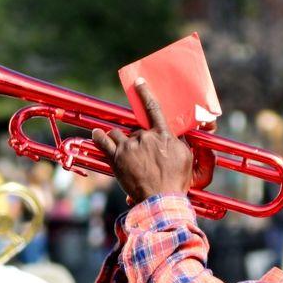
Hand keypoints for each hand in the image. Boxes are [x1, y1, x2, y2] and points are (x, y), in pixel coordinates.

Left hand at [92, 80, 192, 202]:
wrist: (161, 198)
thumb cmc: (176, 181)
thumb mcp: (186, 157)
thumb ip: (180, 143)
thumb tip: (177, 136)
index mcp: (162, 135)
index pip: (153, 108)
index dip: (145, 93)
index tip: (138, 83)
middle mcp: (144, 137)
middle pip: (135, 129)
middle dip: (136, 139)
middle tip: (141, 155)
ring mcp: (129, 147)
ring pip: (118, 134)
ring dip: (118, 138)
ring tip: (122, 149)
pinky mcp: (117, 159)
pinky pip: (103, 142)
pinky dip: (98, 136)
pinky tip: (96, 133)